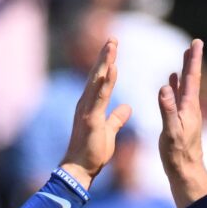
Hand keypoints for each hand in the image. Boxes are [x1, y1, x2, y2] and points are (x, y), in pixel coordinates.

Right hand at [57, 38, 129, 186]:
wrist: (79, 170)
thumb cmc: (92, 152)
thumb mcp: (109, 130)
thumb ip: (117, 117)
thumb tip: (127, 107)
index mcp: (91, 106)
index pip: (100, 80)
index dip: (107, 63)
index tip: (113, 48)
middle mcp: (86, 103)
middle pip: (97, 75)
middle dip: (105, 55)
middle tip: (112, 37)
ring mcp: (87, 110)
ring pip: (97, 81)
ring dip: (105, 62)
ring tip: (112, 45)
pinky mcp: (91, 119)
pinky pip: (101, 97)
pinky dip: (107, 82)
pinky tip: (113, 69)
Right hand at [155, 39, 206, 207]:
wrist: (186, 171)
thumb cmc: (177, 154)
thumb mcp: (171, 131)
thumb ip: (167, 109)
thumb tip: (164, 86)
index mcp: (189, 107)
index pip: (192, 78)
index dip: (193, 60)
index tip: (196, 42)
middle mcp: (190, 108)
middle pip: (191, 79)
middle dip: (191, 61)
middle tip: (194, 44)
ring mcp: (186, 114)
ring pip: (185, 88)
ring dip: (184, 72)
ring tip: (184, 59)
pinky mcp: (181, 121)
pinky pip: (178, 98)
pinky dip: (175, 87)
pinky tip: (171, 84)